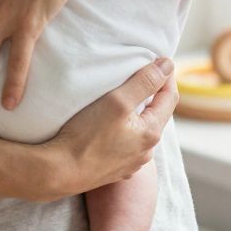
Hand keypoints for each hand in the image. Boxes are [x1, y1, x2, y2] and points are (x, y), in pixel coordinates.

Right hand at [43, 58, 177, 196]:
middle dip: (153, 93)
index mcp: (151, 132)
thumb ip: (144, 82)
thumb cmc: (86, 135)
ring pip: (142, 130)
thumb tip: (168, 65)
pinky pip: (128, 144)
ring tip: (126, 98)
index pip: (170, 97)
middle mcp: (146, 151)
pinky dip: (126, 129)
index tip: (160, 58)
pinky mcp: (116, 170)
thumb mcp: (117, 101)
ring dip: (138, 113)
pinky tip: (112, 125)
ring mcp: (131, 163)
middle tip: (142, 74)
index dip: (166, 75)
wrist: (60, 172)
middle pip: (157, 114)